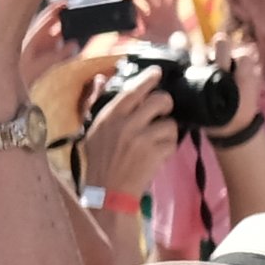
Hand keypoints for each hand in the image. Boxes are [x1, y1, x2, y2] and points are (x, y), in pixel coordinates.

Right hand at [76, 73, 178, 206]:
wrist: (108, 192)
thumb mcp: (92, 131)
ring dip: (167, 131)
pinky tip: (156, 155)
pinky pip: (173, 142)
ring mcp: (142, 139)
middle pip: (160, 100)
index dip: (148, 78)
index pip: (133, 90)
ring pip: (170, 123)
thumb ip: (97, 103)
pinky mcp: (156, 153)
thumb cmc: (99, 162)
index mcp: (109, 117)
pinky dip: (168, 148)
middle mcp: (126, 124)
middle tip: (162, 112)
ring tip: (156, 140)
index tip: (158, 72)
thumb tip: (102, 79)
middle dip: (166, 104)